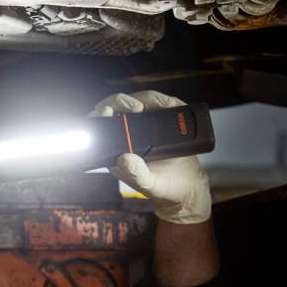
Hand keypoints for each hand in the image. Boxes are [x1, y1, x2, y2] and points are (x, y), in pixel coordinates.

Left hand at [89, 90, 211, 224]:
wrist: (187, 186)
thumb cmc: (164, 188)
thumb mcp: (149, 185)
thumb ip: (136, 174)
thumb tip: (124, 158)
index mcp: (116, 150)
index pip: (101, 127)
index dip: (99, 115)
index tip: (107, 111)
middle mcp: (127, 135)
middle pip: (117, 107)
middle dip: (124, 101)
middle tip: (138, 107)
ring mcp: (145, 125)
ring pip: (140, 101)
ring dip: (150, 99)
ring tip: (167, 106)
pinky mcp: (162, 120)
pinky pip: (160, 104)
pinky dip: (167, 101)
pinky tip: (174, 106)